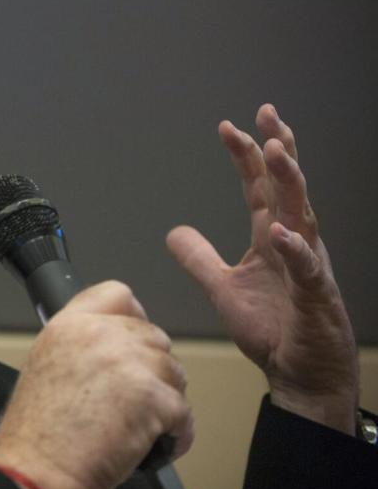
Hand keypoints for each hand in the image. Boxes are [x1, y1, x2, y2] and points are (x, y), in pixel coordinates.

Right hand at [0, 281, 192, 488]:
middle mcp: (99, 335)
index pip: (118, 294)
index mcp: (69, 324)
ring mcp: (127, 362)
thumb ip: (81, 345)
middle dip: (153, 369)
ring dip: (165, 401)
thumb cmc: (35, 432)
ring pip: (173, 373)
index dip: (134, 317)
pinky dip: (176, 434)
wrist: (34, 469)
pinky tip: (152, 446)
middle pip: (154, 336)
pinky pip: (184, 412)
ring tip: (143, 426)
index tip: (137, 339)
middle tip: (138, 398)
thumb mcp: (46, 364)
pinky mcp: (151, 396)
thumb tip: (116, 351)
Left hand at [167, 104, 358, 433]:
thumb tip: (173, 231)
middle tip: (266, 113)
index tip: (227, 127)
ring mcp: (308, 266)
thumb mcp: (224, 288)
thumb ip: (200, 259)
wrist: (300, 375)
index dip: (244, 157)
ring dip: (289, 182)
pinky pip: (305, 267)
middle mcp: (293, 243)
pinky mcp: (315, 296)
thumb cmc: (273, 330)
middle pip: (285, 186)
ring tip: (275, 150)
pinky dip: (292, 248)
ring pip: (301, 213)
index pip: (258, 187)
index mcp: (272, 237)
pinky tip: (278, 230)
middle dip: (277, 148)